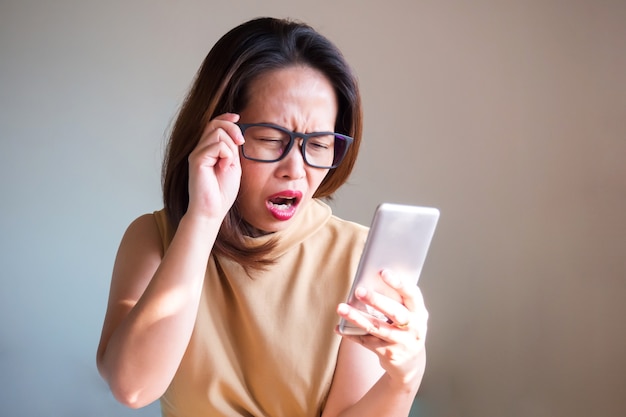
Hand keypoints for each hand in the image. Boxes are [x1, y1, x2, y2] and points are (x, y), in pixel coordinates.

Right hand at [186, 113, 244, 219]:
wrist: (212, 210)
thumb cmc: (222, 192)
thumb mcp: (232, 165)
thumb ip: (232, 149)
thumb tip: (236, 133)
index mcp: (208, 150)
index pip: (213, 125)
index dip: (225, 117)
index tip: (238, 117)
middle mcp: (200, 150)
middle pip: (215, 124)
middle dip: (232, 129)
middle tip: (241, 143)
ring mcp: (197, 154)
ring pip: (217, 133)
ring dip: (230, 147)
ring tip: (228, 164)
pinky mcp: (196, 160)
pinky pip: (217, 145)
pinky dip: (226, 155)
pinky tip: (223, 167)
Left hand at [336, 270, 428, 386]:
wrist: (411, 363)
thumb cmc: (406, 328)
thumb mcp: (410, 314)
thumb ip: (397, 299)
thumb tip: (371, 279)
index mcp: (419, 312)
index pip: (412, 294)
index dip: (398, 283)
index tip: (383, 272)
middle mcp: (414, 328)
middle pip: (394, 312)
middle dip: (375, 300)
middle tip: (358, 290)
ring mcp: (401, 342)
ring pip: (377, 328)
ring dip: (357, 317)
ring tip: (341, 307)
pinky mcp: (388, 354)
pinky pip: (366, 341)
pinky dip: (351, 334)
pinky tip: (339, 327)